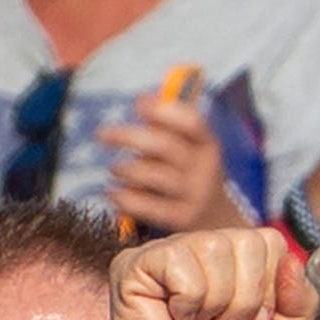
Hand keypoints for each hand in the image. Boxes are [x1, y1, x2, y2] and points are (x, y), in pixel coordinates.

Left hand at [99, 76, 252, 235]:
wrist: (217, 222)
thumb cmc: (189, 174)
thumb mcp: (189, 148)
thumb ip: (167, 126)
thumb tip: (144, 98)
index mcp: (208, 145)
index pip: (191, 122)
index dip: (163, 110)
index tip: (138, 105)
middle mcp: (205, 170)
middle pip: (165, 146)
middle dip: (129, 136)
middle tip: (102, 134)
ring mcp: (195, 197)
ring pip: (154, 176)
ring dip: (126, 169)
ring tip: (114, 169)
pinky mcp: (182, 220)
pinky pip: (150, 208)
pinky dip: (126, 199)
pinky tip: (113, 193)